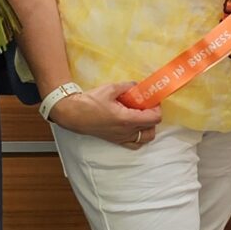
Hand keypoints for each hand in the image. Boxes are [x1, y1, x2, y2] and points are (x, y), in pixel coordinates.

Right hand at [49, 80, 165, 148]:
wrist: (73, 114)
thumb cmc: (90, 102)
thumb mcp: (110, 89)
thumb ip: (127, 86)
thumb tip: (137, 85)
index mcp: (127, 119)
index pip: (154, 119)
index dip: (157, 108)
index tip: (152, 100)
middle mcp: (126, 132)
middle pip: (152, 129)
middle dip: (153, 117)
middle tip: (147, 106)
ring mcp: (121, 139)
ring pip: (145, 138)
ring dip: (148, 127)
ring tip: (141, 116)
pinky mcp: (116, 141)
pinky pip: (134, 144)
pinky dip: (139, 136)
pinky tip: (134, 125)